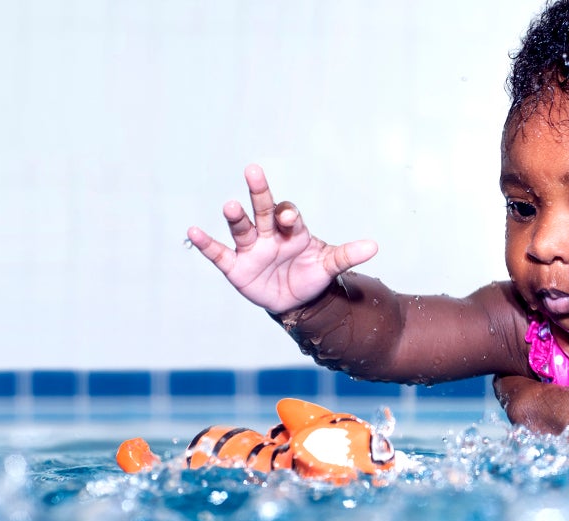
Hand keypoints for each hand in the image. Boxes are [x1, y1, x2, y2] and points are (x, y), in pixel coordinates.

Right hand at [187, 164, 378, 313]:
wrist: (296, 301)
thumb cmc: (312, 275)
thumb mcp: (329, 266)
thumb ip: (347, 255)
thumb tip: (374, 246)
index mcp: (293, 230)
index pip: (288, 215)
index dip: (288, 215)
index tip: (289, 218)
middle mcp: (269, 234)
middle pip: (263, 209)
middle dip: (259, 192)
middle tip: (254, 171)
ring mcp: (251, 249)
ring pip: (242, 228)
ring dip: (235, 217)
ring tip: (230, 205)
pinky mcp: (236, 267)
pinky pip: (219, 253)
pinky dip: (206, 243)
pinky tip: (193, 231)